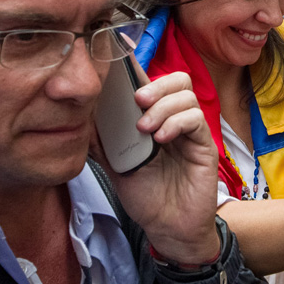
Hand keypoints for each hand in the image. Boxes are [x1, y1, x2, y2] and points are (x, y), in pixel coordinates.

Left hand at [96, 66, 220, 263]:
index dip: (137, 66)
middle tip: (137, 100)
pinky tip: (161, 138)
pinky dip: (177, 122)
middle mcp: (175, 120)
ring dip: (163, 106)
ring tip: (145, 129)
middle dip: (155, 84)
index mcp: (154, 119)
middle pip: (178, 80)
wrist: (167, 228)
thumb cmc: (146, 196)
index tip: (121, 55)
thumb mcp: (115, 166)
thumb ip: (102, 141)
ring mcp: (191, 133)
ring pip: (187, 96)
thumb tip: (79, 118)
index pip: (149, 83)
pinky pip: (196, 120)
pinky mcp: (204, 147)